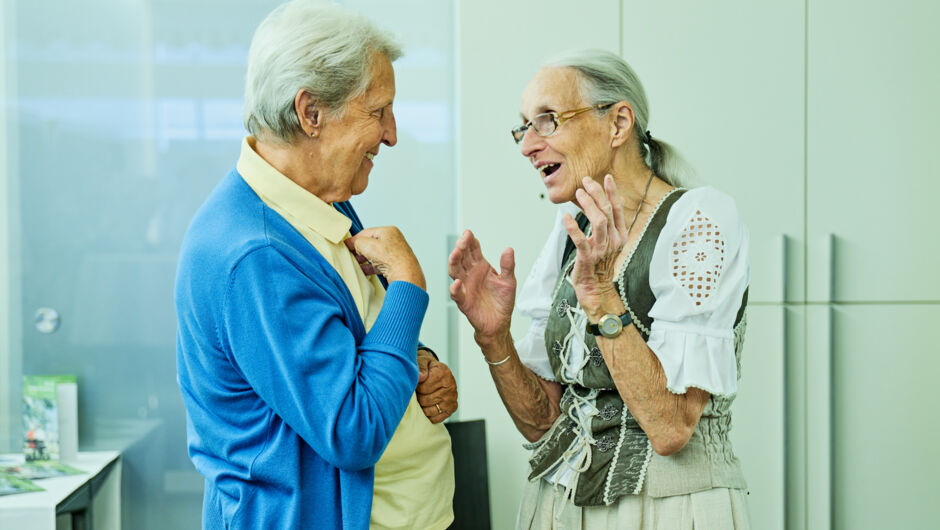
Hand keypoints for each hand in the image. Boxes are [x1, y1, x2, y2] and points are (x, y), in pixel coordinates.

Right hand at [345, 226, 425, 289]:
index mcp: (388, 231)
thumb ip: (357, 242)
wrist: (406, 275)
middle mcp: (393, 240)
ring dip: (364, 259)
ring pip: (375, 255)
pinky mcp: (395, 265)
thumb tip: (352, 244)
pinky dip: (370, 267)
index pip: (366, 232)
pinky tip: (363, 271)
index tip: (345, 245)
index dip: (354, 239)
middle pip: (371, 244)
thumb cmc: (391, 258)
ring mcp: (395, 253)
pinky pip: (379, 264)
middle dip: (359, 250)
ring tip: (355, 264)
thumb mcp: (367, 245)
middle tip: (350, 255)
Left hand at [416, 349, 456, 422]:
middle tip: (418, 391)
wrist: (436, 371)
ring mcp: (452, 398)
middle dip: (418, 397)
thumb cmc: (427, 367)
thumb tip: (420, 377)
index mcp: (443, 373)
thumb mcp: (422, 361)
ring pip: (429, 411)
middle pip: (425, 400)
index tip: (416, 383)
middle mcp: (451, 386)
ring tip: (422, 397)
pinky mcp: (452, 408)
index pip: (423, 388)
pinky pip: (436, 418)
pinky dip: (428, 415)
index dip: (415, 387)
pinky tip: (427, 406)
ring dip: (422, 406)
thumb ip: (420, 367)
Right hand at [448, 230, 515, 341]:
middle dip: (461, 247)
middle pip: (462, 258)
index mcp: (481, 267)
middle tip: (463, 240)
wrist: (499, 323)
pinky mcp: (464, 301)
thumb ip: (508, 266)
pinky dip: (455, 288)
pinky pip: (456, 294)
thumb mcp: (509, 281)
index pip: (473, 250)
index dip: (470, 241)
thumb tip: (509, 249)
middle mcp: (470, 275)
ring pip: (455, 272)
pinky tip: (457, 283)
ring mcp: (465, 287)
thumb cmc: (502, 302)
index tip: (469, 234)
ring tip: (456, 253)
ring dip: (454, 262)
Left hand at [563, 175, 628, 318]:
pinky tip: (566, 217)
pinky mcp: (588, 257)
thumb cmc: (599, 265)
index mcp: (620, 235)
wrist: (597, 289)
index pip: (617, 209)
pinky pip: (581, 240)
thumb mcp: (608, 242)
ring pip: (598, 221)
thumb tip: (608, 202)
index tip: (606, 177)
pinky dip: (573, 227)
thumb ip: (608, 224)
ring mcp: (602, 249)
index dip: (612, 192)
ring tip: (578, 193)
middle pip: (607, 211)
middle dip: (597, 193)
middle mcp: (614, 241)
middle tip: (586, 181)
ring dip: (587, 205)